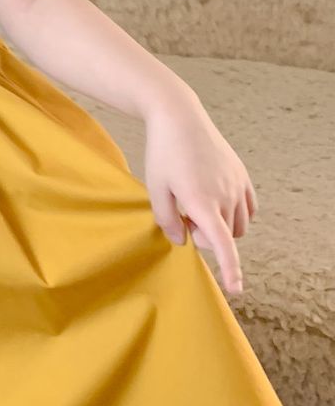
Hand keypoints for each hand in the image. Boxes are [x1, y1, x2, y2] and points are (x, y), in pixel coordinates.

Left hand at [141, 93, 253, 296]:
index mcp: (202, 202)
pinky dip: (237, 214)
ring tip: (197, 207)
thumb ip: (167, 220)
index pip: (222, 244)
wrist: (178, 117)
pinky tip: (219, 205)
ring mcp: (237, 184)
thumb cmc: (162, 154)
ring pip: (238, 225)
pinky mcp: (242, 175)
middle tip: (182, 217)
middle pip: (223, 236)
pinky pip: (249, 208)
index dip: (231, 269)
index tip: (236, 289)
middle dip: (204, 236)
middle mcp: (225, 195)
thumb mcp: (156, 189)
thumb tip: (184, 240)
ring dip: (221, 226)